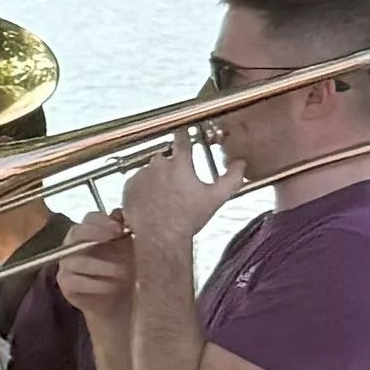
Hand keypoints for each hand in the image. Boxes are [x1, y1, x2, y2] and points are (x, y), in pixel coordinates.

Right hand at [50, 210, 136, 317]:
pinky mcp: (66, 285)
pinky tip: (112, 286)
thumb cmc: (124, 270)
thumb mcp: (130, 248)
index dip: (104, 221)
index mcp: (90, 232)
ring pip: (79, 260)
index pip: (90, 218)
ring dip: (104, 265)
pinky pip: (78, 281)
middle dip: (96, 234)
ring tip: (124, 271)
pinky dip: (97, 284)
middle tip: (116, 238)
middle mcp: (73, 245)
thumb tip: (125, 214)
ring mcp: (67, 265)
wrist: (119, 301)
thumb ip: (127, 229)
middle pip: (76, 232)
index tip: (120, 229)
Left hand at [116, 133, 228, 253]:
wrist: (161, 237)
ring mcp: (141, 176)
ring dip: (155, 179)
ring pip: (149, 171)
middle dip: (170, 167)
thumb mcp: (216, 198)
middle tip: (176, 184)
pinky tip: (149, 202)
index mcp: (180, 164)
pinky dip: (142, 189)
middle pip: (164, 158)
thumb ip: (231, 179)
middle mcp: (158, 165)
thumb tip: (241, 164)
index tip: (182, 132)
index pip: (182, 140)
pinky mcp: (128, 188)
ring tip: (162, 198)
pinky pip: (135, 183)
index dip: (183, 135)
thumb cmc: (189, 218)